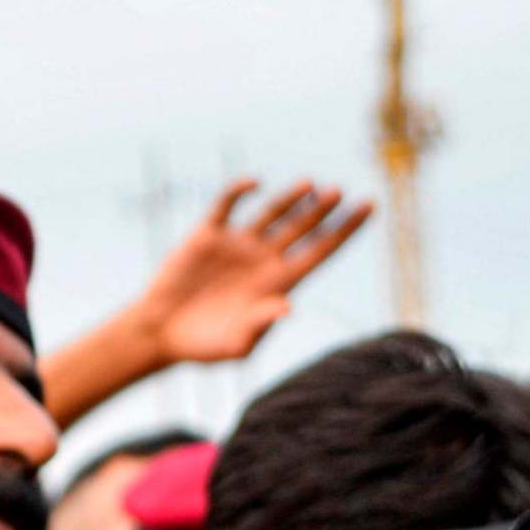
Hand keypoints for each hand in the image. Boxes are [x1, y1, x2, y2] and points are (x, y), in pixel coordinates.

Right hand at [137, 178, 373, 363]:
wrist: (160, 334)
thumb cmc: (203, 346)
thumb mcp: (235, 345)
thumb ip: (260, 326)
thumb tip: (288, 306)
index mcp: (278, 283)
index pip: (321, 250)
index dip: (346, 229)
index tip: (369, 206)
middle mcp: (263, 259)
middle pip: (303, 227)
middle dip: (323, 210)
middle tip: (339, 193)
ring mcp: (237, 245)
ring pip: (273, 213)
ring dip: (291, 198)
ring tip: (310, 185)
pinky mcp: (207, 236)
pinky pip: (227, 206)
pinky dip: (239, 192)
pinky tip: (254, 183)